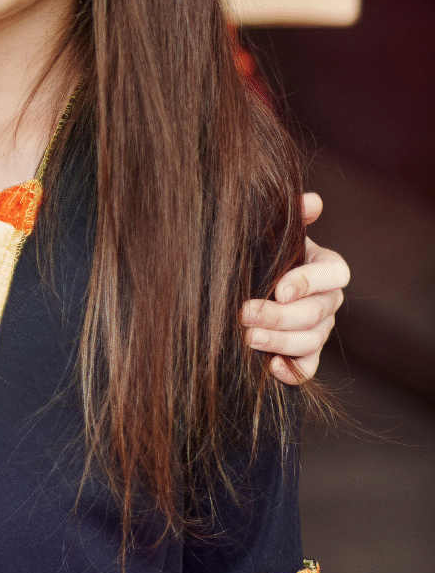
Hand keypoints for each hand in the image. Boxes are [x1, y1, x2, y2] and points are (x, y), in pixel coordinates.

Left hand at [240, 193, 347, 385]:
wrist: (239, 281)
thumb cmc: (259, 252)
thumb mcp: (270, 232)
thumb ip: (290, 217)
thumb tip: (312, 201)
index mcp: (326, 267)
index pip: (334, 275)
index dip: (309, 282)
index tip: (279, 288)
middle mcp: (328, 299)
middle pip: (318, 312)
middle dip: (282, 316)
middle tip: (246, 315)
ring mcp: (318, 328)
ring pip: (312, 340)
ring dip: (281, 342)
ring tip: (248, 339)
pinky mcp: (304, 353)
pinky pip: (307, 367)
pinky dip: (293, 371)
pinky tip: (271, 368)